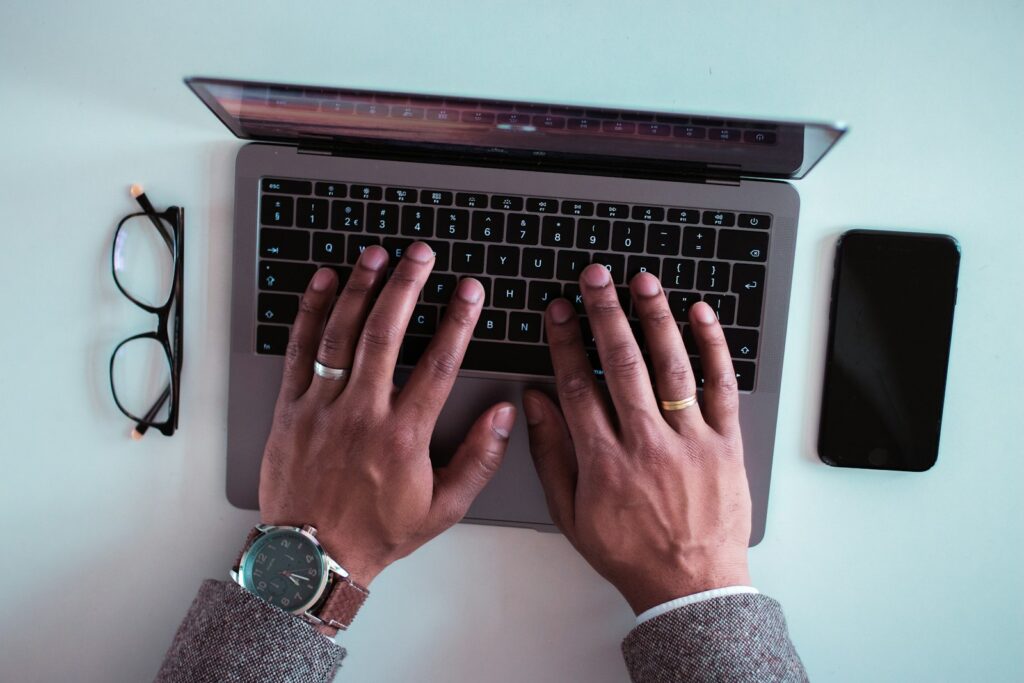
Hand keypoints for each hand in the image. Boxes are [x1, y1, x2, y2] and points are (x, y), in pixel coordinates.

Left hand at [259, 242, 516, 590]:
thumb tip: (503, 415)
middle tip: (420, 254)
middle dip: (406, 285)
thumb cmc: (377, 532)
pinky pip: (299, 350)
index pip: (438, 364)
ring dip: (361, 288)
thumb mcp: (443, 508)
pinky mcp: (290, 409)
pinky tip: (325, 284)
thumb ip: (478, 459)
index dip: (457, 321)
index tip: (469, 291)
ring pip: (342, 334)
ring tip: (377, 255)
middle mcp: (362, 414)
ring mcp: (322, 408)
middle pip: (387, 333)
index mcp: (403, 436)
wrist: (310, 557)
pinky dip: (311, 313)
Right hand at [524, 264, 750, 614]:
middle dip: (604, 314)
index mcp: (604, 461)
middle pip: (622, 365)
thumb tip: (536, 402)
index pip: (578, 386)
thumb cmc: (628, 551)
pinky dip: (712, 348)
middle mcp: (646, 445)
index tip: (559, 311)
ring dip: (654, 318)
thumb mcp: (571, 512)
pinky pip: (721, 387)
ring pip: (671, 367)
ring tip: (642, 282)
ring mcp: (690, 442)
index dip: (565, 342)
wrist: (690, 586)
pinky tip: (700, 314)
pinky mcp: (725, 444)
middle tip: (594, 277)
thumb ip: (552, 454)